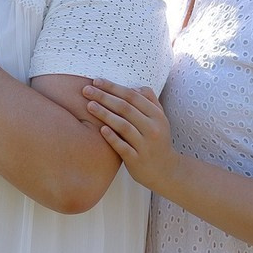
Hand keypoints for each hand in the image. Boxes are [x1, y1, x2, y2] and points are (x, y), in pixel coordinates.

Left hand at [82, 77, 176, 192]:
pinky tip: (101, 130)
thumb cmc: (157, 140)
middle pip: (126, 108)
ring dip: (105, 114)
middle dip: (105, 97)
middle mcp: (152, 128)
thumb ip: (149, 100)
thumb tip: (133, 87)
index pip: (133, 96)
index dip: (113, 87)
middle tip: (86, 90)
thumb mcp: (159, 119)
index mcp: (156, 115)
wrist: (166, 170)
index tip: (96, 81)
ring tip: (89, 106)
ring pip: (124, 126)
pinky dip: (112, 138)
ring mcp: (145, 145)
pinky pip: (123, 147)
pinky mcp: (137, 160)